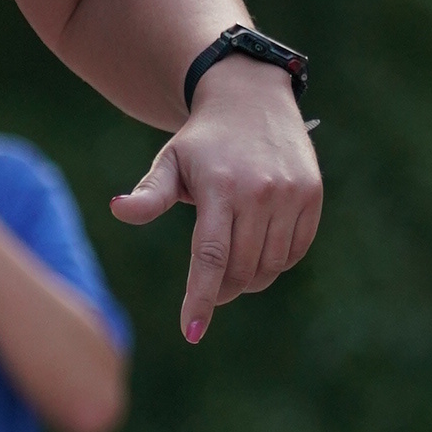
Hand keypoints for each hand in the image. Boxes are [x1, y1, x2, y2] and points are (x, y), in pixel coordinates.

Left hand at [108, 62, 321, 342]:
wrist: (252, 99)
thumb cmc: (202, 142)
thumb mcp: (169, 162)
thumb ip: (148, 195)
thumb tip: (119, 210)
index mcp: (220, 189)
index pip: (210, 257)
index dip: (201, 298)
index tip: (192, 332)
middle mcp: (260, 192)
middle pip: (241, 270)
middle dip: (222, 291)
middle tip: (210, 290)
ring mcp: (291, 194)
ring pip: (270, 267)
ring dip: (249, 279)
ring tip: (232, 266)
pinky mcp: (312, 195)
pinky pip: (294, 251)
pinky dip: (276, 263)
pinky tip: (259, 250)